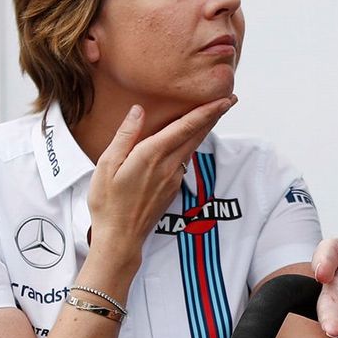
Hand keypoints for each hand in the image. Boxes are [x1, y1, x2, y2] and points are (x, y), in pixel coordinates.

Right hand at [87, 98, 234, 265]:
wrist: (120, 238)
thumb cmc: (108, 202)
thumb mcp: (107, 164)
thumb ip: (125, 135)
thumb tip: (138, 110)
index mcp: (152, 155)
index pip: (186, 127)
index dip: (207, 111)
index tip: (224, 99)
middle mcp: (168, 165)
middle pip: (197, 134)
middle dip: (215, 115)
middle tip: (230, 99)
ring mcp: (173, 177)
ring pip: (193, 146)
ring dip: (206, 128)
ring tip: (214, 113)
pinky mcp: (173, 187)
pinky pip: (185, 159)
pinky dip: (192, 144)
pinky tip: (190, 139)